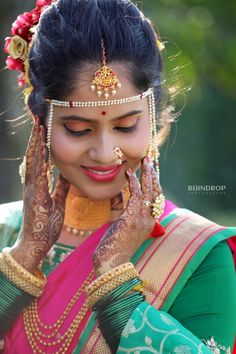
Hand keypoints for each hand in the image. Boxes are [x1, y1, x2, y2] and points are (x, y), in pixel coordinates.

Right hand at [11, 120, 69, 272]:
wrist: (35, 244)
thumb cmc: (45, 225)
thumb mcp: (56, 203)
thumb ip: (59, 188)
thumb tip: (65, 175)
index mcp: (38, 186)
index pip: (40, 160)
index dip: (41, 144)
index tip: (44, 128)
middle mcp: (32, 184)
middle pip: (33, 156)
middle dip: (36, 138)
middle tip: (39, 119)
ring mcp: (32, 189)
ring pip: (32, 161)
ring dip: (35, 143)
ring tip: (38, 126)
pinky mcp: (34, 196)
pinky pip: (36, 174)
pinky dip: (38, 160)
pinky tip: (41, 148)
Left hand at [93, 157, 161, 275]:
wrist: (111, 264)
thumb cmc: (115, 249)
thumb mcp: (125, 232)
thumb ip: (128, 219)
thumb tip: (124, 209)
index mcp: (149, 224)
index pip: (155, 199)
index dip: (154, 184)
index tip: (151, 172)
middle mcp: (149, 220)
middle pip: (156, 193)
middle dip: (153, 175)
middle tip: (150, 160)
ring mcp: (141, 220)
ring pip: (149, 192)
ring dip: (146, 174)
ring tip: (144, 161)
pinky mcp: (131, 219)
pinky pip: (136, 196)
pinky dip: (133, 183)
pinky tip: (129, 173)